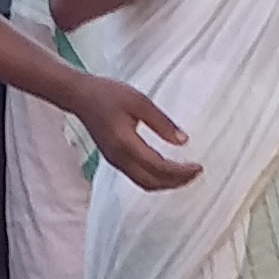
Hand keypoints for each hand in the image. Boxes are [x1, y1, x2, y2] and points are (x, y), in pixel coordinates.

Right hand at [70, 73, 195, 191]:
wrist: (79, 96)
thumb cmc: (108, 94)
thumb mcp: (140, 101)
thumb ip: (162, 123)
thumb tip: (183, 141)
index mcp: (125, 143)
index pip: (158, 166)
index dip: (180, 171)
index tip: (198, 167)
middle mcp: (119, 158)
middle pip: (152, 182)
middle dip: (176, 182)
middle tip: (196, 174)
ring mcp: (114, 161)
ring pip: (144, 183)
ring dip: (166, 184)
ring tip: (185, 176)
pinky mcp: (113, 160)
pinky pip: (137, 178)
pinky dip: (155, 179)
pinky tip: (167, 171)